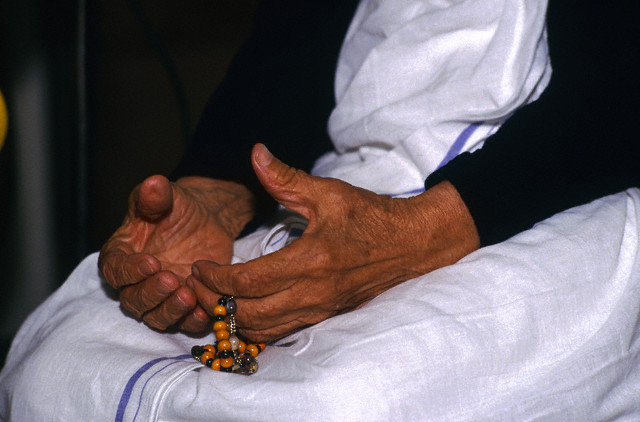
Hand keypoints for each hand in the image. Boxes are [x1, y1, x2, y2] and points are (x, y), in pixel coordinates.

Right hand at [99, 175, 253, 331]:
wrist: (206, 221)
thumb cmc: (177, 208)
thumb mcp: (167, 196)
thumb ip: (155, 195)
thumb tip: (153, 184)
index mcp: (121, 255)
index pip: (115, 270)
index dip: (130, 270)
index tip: (151, 262)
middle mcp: (136, 282)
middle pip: (133, 300)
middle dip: (151, 293)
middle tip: (171, 280)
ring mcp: (160, 297)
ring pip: (155, 317)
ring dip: (170, 311)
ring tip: (188, 296)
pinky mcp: (184, 307)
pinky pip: (183, 323)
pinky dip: (192, 321)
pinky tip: (204, 312)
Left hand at [188, 144, 479, 341]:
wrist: (411, 244)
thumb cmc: (371, 216)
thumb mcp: (328, 192)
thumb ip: (286, 178)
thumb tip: (256, 153)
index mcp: (311, 260)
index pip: (248, 281)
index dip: (216, 278)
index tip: (199, 266)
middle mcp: (314, 293)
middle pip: (248, 314)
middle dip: (214, 302)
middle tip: (196, 284)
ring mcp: (321, 309)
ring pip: (263, 330)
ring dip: (232, 319)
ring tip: (215, 297)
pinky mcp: (326, 315)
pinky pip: (282, 331)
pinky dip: (256, 326)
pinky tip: (244, 310)